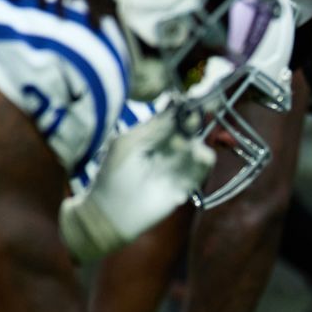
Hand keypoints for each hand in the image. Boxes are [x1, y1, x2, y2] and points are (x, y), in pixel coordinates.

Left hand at [60, 103, 214, 261]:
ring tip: (186, 146)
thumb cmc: (113, 175)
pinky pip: (198, 173)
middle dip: (192, 126)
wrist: (110, 212)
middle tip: (194, 119)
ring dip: (195, 147)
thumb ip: (153, 128)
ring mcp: (177, 170)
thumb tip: (177, 109)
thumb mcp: (129, 144)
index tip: (195, 98)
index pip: (174, 119)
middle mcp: (168, 151)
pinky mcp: (183, 187)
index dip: (184, 110)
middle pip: (187, 134)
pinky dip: (201, 164)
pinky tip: (200, 157)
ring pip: (195, 153)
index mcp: (153, 137)